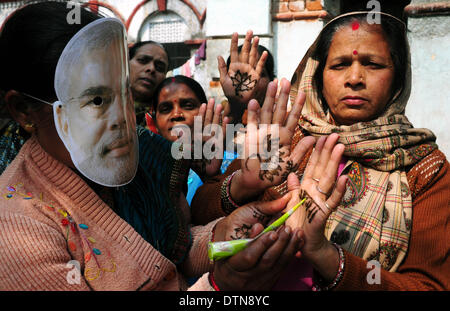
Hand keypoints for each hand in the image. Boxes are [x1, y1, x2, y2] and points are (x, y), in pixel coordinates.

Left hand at [191, 98, 229, 178]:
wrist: (204, 174)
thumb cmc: (195, 164)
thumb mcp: (185, 152)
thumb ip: (183, 142)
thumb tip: (179, 131)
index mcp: (199, 137)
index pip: (200, 123)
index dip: (202, 113)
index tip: (203, 103)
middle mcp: (207, 137)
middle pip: (209, 121)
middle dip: (211, 110)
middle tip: (213, 99)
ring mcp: (214, 141)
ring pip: (216, 125)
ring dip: (218, 115)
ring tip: (220, 105)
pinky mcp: (221, 146)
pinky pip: (223, 135)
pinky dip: (224, 127)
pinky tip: (226, 119)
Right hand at [213, 195, 302, 289]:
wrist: (229, 286)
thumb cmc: (226, 264)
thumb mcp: (226, 252)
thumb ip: (242, 240)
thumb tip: (259, 226)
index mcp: (233, 268)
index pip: (249, 257)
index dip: (261, 244)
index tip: (272, 232)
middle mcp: (247, 279)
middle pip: (267, 261)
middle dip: (279, 244)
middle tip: (287, 229)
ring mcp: (259, 283)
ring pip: (278, 266)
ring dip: (290, 248)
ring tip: (297, 233)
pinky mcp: (269, 284)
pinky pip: (282, 269)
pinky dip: (291, 255)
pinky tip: (297, 244)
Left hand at [218, 30, 267, 121]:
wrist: (237, 103)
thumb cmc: (229, 93)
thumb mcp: (223, 80)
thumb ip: (222, 68)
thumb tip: (219, 56)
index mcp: (233, 67)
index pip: (234, 52)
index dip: (234, 42)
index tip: (235, 33)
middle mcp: (242, 67)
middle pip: (245, 51)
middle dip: (247, 41)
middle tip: (249, 30)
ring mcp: (250, 71)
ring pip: (252, 56)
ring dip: (254, 47)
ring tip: (256, 37)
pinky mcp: (256, 77)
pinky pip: (259, 67)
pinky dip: (262, 60)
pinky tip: (264, 53)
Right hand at [229, 79, 315, 203]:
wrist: (256, 181)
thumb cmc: (274, 174)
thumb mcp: (291, 164)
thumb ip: (300, 151)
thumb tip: (313, 139)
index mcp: (285, 137)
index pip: (293, 118)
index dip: (297, 106)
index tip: (302, 92)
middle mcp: (274, 132)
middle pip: (279, 110)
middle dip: (282, 95)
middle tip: (285, 80)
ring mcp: (262, 132)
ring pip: (267, 112)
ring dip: (269, 98)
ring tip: (273, 83)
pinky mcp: (250, 137)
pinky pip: (252, 123)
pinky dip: (252, 113)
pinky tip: (254, 102)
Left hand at [284, 134, 347, 280]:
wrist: (300, 243)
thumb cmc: (296, 223)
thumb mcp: (290, 203)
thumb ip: (292, 189)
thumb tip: (293, 173)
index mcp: (306, 187)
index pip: (312, 165)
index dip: (316, 151)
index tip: (320, 136)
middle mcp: (315, 191)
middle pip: (323, 168)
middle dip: (328, 151)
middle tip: (335, 135)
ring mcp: (321, 201)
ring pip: (329, 179)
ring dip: (335, 164)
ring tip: (340, 148)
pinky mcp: (324, 213)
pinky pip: (332, 200)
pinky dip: (339, 190)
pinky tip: (345, 177)